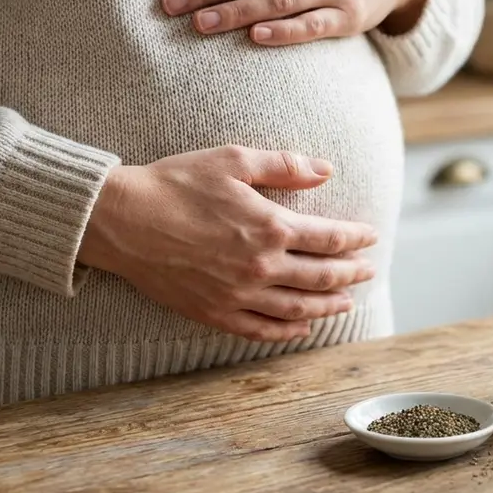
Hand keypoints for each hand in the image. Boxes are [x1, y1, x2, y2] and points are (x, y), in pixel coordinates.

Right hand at [79, 146, 378, 341]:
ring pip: (298, 309)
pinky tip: (301, 327)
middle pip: (321, 277)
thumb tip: (326, 170)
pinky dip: (287, 331)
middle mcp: (261, 267)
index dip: (355, 239)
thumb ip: (285, 166)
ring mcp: (238, 295)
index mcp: (270, 227)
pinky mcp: (214, 313)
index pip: (330, 238)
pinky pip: (261, 330)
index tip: (370, 237)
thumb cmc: (176, 183)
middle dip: (350, 274)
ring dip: (328, 306)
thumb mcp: (234, 160)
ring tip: (346, 302)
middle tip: (367, 271)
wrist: (122, 220)